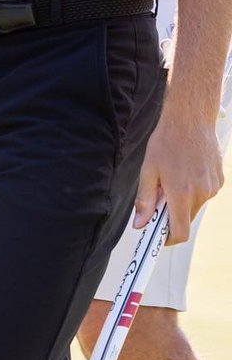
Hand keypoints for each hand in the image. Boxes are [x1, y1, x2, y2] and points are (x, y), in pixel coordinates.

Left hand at [133, 100, 223, 244]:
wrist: (191, 120)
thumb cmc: (166, 142)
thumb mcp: (148, 169)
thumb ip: (145, 199)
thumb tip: (140, 224)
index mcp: (181, 193)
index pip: (179, 231)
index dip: (167, 239)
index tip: (157, 237)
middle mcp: (201, 193)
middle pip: (186, 218)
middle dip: (171, 213)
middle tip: (158, 195)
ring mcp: (213, 187)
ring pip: (195, 205)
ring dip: (182, 199)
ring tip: (171, 175)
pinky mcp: (219, 180)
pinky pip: (204, 193)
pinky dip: (193, 189)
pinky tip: (185, 170)